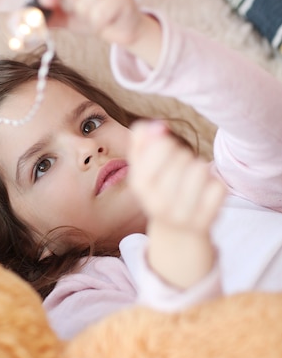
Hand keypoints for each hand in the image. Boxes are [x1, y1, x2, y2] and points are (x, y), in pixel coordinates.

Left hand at [40, 0, 144, 46]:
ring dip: (87, 18)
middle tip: (82, 11)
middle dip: (72, 8)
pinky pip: (98, 14)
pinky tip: (106, 21)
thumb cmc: (91, 16)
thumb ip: (45, 14)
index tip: (48, 3)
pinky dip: (98, 24)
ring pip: (84, 5)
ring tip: (96, 16)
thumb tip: (20, 17)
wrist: (121, 28)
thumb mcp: (64, 15)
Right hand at [127, 120, 226, 287]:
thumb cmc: (158, 190)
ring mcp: (183, 214)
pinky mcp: (207, 218)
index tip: (165, 154)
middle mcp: (158, 203)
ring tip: (192, 181)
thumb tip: (157, 125)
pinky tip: (204, 194)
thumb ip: (141, 140)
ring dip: (200, 169)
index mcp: (139, 186)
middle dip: (183, 157)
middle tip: (179, 171)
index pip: (161, 145)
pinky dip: (214, 185)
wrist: (175, 232)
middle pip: (183, 156)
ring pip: (201, 169)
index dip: (166, 144)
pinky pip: (218, 186)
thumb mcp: (142, 168)